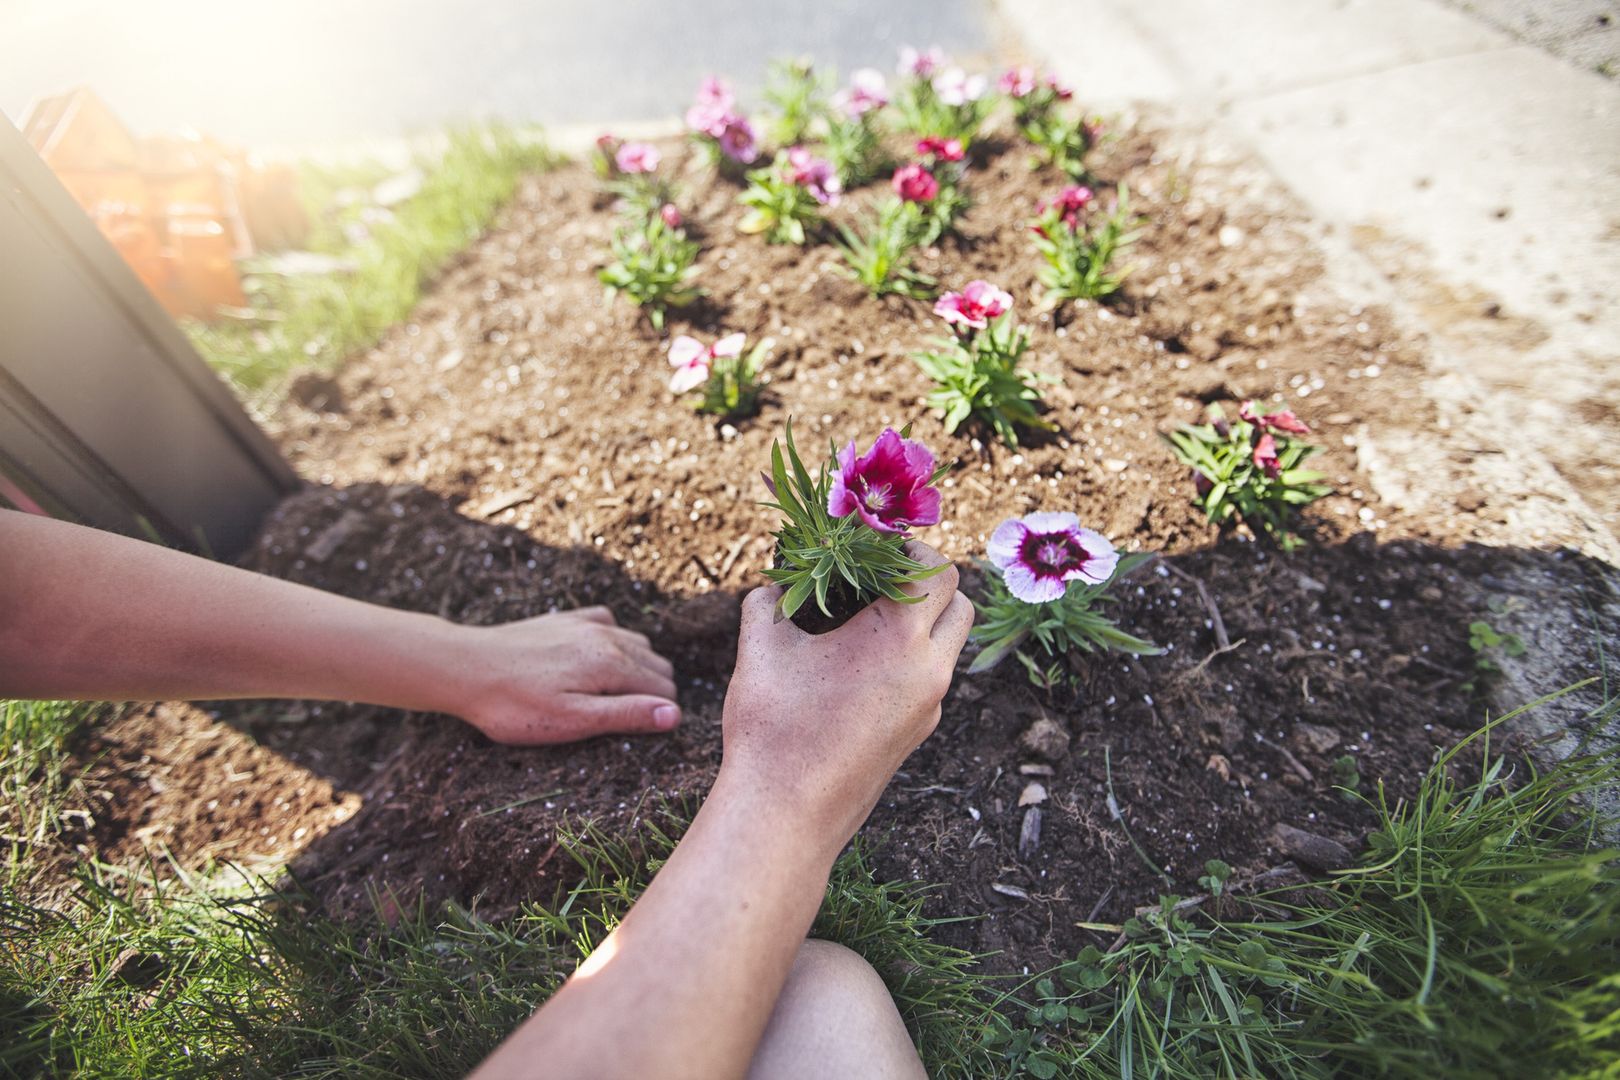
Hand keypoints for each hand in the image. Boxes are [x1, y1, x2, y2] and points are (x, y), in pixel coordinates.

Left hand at [446, 607, 680, 744]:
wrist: (465, 667)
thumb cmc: (515, 705)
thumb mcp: (572, 721)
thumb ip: (626, 715)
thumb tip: (675, 715)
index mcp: (612, 664)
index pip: (664, 690)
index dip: (658, 715)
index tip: (638, 733)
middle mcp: (607, 636)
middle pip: (657, 665)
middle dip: (653, 692)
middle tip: (625, 719)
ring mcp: (586, 624)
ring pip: (638, 643)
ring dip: (638, 668)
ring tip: (615, 696)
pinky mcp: (566, 619)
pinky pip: (610, 623)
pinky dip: (616, 641)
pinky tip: (597, 660)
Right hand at [718, 541, 972, 845]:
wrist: (785, 814)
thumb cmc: (771, 728)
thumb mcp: (761, 649)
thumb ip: (768, 603)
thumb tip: (772, 586)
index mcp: (899, 637)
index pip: (935, 569)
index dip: (909, 548)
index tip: (876, 547)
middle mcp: (929, 670)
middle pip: (960, 602)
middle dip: (927, 580)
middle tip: (881, 576)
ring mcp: (929, 706)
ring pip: (950, 643)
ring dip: (925, 620)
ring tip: (870, 617)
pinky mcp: (918, 733)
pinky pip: (931, 678)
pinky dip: (912, 657)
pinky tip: (861, 663)